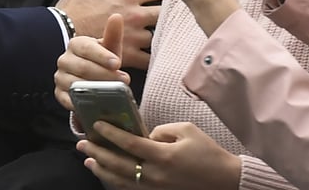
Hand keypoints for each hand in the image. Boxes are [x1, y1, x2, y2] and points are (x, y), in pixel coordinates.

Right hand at [54, 13, 130, 111]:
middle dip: (104, 75)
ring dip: (95, 90)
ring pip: (76, 84)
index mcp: (75, 44)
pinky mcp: (59, 94)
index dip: (102, 56)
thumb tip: (117, 16)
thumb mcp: (109, 49)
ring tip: (114, 93)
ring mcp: (60, 77)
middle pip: (82, 67)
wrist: (90, 78)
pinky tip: (95, 104)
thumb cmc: (102, 61)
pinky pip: (67, 99)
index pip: (87, 48)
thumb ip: (113, 35)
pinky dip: (80, 103)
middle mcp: (64, 60)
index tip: (117, 63)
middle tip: (123, 81)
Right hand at [55, 0, 163, 68]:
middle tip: (171, 14)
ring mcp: (133, 37)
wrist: (59, 32)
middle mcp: (135, 15)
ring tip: (163, 34)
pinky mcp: (127, 55)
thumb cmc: (74, 5)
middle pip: (168, 12)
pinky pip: (151, 59)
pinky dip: (155, 57)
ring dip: (163, 34)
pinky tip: (155, 54)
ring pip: (162, 35)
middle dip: (171, 12)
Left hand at [78, 121, 241, 189]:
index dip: (110, 134)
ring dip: (102, 170)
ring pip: (121, 181)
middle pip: (118, 164)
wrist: (227, 181)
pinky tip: (106, 175)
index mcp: (163, 156)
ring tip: (88, 159)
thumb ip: (161, 130)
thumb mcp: (187, 131)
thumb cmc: (208, 153)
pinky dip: (115, 182)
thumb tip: (145, 134)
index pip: (129, 143)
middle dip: (97, 152)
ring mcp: (156, 188)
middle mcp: (156, 175)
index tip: (96, 124)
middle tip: (81, 143)